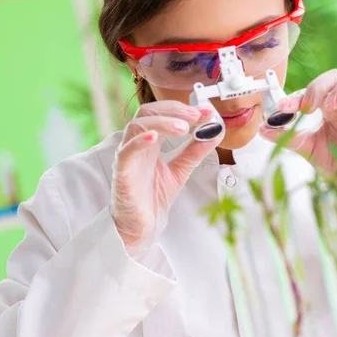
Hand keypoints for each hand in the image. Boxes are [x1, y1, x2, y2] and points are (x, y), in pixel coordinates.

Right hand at [111, 100, 222, 254]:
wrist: (142, 226)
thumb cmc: (153, 197)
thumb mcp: (181, 170)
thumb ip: (195, 151)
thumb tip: (215, 132)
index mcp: (150, 142)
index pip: (163, 114)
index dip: (184, 109)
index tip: (207, 112)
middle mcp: (137, 144)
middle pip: (148, 112)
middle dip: (174, 110)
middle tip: (196, 115)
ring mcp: (128, 156)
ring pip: (137, 126)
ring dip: (162, 122)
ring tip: (184, 127)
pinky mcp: (122, 173)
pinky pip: (126, 152)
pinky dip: (139, 142)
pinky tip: (155, 137)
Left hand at [259, 70, 336, 174]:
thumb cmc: (331, 163)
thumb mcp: (304, 148)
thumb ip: (285, 137)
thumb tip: (261, 129)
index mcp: (330, 107)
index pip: (315, 90)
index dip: (299, 95)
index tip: (284, 107)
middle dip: (320, 87)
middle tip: (307, 106)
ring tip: (329, 106)